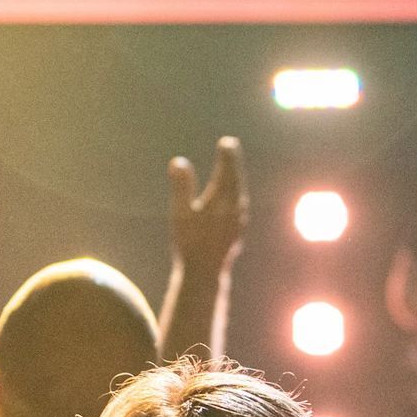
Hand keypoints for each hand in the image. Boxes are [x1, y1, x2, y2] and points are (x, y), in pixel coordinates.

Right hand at [169, 136, 246, 272]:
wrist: (205, 274)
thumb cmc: (190, 242)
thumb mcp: (181, 213)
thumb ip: (181, 186)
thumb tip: (178, 161)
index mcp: (222, 200)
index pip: (227, 170)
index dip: (227, 155)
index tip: (226, 142)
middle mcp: (235, 209)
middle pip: (235, 179)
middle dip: (231, 163)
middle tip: (229, 147)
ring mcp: (238, 221)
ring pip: (238, 193)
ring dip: (234, 178)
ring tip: (230, 169)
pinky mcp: (237, 232)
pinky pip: (238, 205)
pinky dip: (233, 193)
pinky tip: (230, 198)